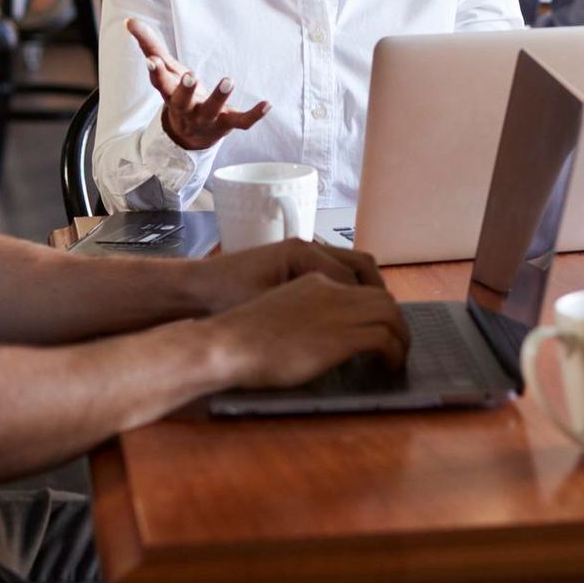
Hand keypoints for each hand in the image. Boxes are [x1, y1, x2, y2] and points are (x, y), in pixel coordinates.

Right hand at [126, 17, 268, 151]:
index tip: (151, 61)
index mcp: (170, 94)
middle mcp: (187, 108)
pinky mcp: (227, 124)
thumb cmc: (179, 94)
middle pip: (182, 100)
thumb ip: (150, 45)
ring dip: (219, 96)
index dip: (155, 72)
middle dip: (185, 88)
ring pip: (212, 109)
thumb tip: (130, 20)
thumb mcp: (166, 71)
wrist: (191, 136)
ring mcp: (207, 117)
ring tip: (228, 80)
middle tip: (190, 75)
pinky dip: (254, 115)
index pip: (160, 83)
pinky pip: (241, 122)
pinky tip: (267, 104)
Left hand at [202, 237, 385, 308]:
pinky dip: (349, 291)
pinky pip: (335, 273)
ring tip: (374, 322)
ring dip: (366, 292)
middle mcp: (308, 248)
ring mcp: (302, 254)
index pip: (352, 278)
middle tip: (389, 326)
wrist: (194, 291)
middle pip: (361, 265)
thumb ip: (309, 312)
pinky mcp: (295, 266)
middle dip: (378, 295)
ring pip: (352, 267)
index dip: (369, 308)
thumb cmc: (225, 300)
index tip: (382, 334)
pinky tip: (346, 316)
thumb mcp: (269, 308)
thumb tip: (348, 322)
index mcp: (302, 252)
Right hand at [216, 272, 408, 388]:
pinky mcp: (340, 337)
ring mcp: (337, 312)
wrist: (228, 344)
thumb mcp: (279, 312)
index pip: (359, 285)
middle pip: (382, 296)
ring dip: (400, 336)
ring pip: (390, 313)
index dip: (375, 307)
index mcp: (314, 281)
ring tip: (397, 356)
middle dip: (395, 320)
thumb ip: (303, 313)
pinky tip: (388, 366)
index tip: (377, 326)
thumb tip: (318, 335)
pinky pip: (384, 338)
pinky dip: (394, 352)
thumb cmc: (241, 336)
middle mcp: (330, 290)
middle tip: (396, 342)